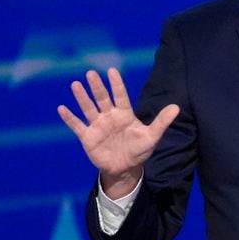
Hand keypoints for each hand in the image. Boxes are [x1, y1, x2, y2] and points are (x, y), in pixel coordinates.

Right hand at [57, 67, 178, 196]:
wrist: (125, 168)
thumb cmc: (139, 150)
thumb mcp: (152, 136)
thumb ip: (161, 122)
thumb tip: (176, 107)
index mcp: (125, 114)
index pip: (120, 96)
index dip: (116, 84)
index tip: (112, 71)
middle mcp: (110, 116)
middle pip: (102, 99)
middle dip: (97, 87)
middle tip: (91, 73)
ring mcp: (98, 126)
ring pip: (89, 108)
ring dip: (82, 97)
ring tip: (75, 84)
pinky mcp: (88, 137)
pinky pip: (77, 126)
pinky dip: (69, 118)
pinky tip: (62, 108)